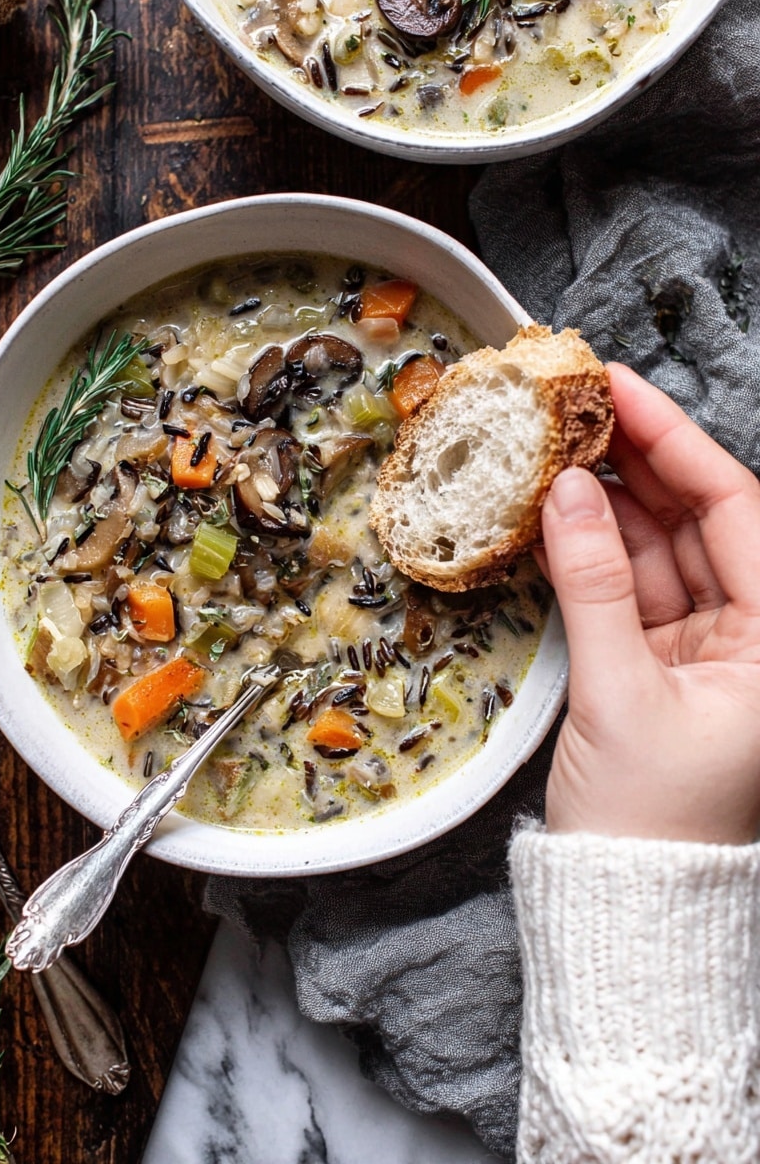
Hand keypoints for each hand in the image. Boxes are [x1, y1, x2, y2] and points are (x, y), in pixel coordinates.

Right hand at [539, 363, 759, 843]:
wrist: (629, 906)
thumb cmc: (649, 822)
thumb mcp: (619, 695)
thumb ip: (593, 585)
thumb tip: (565, 493)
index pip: (736, 511)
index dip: (676, 442)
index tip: (620, 388)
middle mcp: (757, 636)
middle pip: (701, 520)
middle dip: (638, 461)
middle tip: (575, 406)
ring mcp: (711, 647)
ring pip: (663, 548)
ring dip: (609, 501)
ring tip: (553, 447)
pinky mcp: (667, 663)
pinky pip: (634, 587)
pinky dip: (595, 552)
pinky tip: (558, 511)